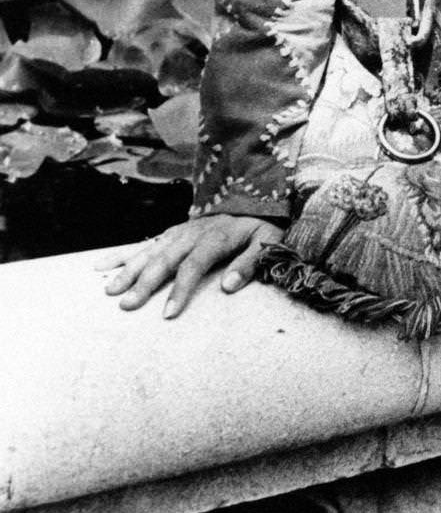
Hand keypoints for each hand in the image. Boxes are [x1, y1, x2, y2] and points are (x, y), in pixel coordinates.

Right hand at [97, 215, 286, 318]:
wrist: (251, 198)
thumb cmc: (259, 226)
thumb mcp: (267, 241)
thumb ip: (250, 262)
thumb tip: (229, 286)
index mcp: (215, 237)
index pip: (194, 265)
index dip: (180, 289)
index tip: (168, 314)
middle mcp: (191, 234)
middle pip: (165, 259)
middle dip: (144, 282)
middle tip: (126, 304)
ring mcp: (178, 232)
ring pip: (149, 251)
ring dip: (128, 270)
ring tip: (109, 290)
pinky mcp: (170, 233)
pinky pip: (144, 244)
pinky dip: (122, 254)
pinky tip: (101, 265)